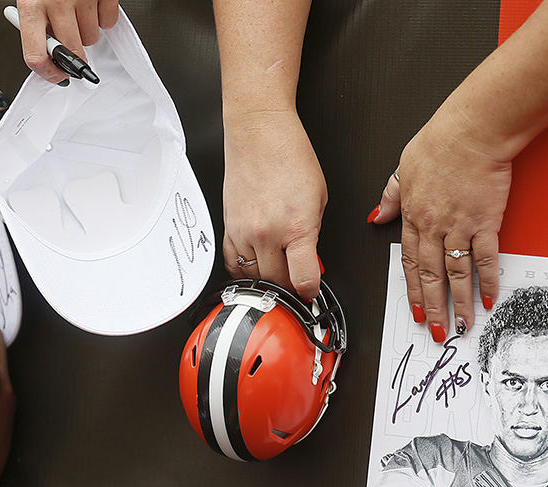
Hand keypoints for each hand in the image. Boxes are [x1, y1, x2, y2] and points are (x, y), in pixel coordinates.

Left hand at [17, 0, 120, 82]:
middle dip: (74, 56)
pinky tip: (92, 5)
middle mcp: (55, 2)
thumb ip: (36, 25)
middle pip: (72, 53)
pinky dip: (103, 18)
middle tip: (72, 49)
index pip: (36, 56)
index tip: (57, 76)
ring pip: (91, 38)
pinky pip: (108, 22)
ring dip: (87, 32)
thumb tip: (47, 57)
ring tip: (77, 13)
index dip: (49, 73)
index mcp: (30, 6)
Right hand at [222, 110, 325, 299]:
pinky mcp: (228, 227)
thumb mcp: (319, 198)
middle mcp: (266, 234)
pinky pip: (232, 263)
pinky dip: (245, 269)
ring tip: (278, 269)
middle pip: (277, 282)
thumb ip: (313, 234)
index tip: (312, 290)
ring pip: (254, 276)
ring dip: (268, 278)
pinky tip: (255, 264)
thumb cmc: (290, 156)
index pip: (303, 280)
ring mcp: (243, 232)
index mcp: (296, 227)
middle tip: (297, 279)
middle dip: (290, 286)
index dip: (311, 291)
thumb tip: (308, 258)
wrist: (259, 133)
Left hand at [370, 104, 511, 342]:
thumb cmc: (442, 141)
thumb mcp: (403, 167)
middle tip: (436, 330)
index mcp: (413, 215)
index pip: (408, 261)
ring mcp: (460, 226)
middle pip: (429, 275)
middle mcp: (434, 225)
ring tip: (461, 326)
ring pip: (455, 274)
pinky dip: (487, 281)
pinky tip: (487, 299)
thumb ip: (392, 196)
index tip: (415, 310)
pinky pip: (485, 258)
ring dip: (458, 303)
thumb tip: (377, 216)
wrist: (472, 129)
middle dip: (432, 307)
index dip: (411, 289)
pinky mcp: (485, 221)